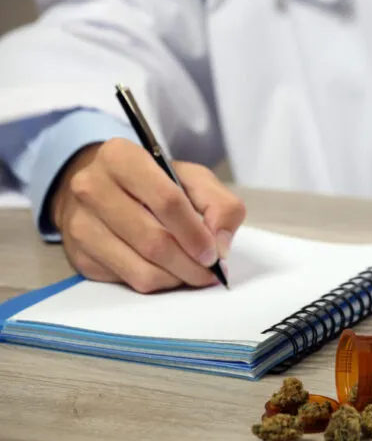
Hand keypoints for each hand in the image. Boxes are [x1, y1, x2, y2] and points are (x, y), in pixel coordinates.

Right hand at [50, 138, 245, 292]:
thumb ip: (220, 204)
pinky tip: (167, 271)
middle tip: (210, 271)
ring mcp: (81, 224)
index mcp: (121, 157)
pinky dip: (158, 282)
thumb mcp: (194, 179)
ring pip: (141, 269)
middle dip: (190, 264)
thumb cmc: (155, 183)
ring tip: (194, 273)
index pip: (167, 201)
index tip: (214, 252)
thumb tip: (221, 244)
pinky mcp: (80, 256)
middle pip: (154, 241)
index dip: (196, 233)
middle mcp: (92, 187)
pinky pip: (129, 281)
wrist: (103, 191)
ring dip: (177, 278)